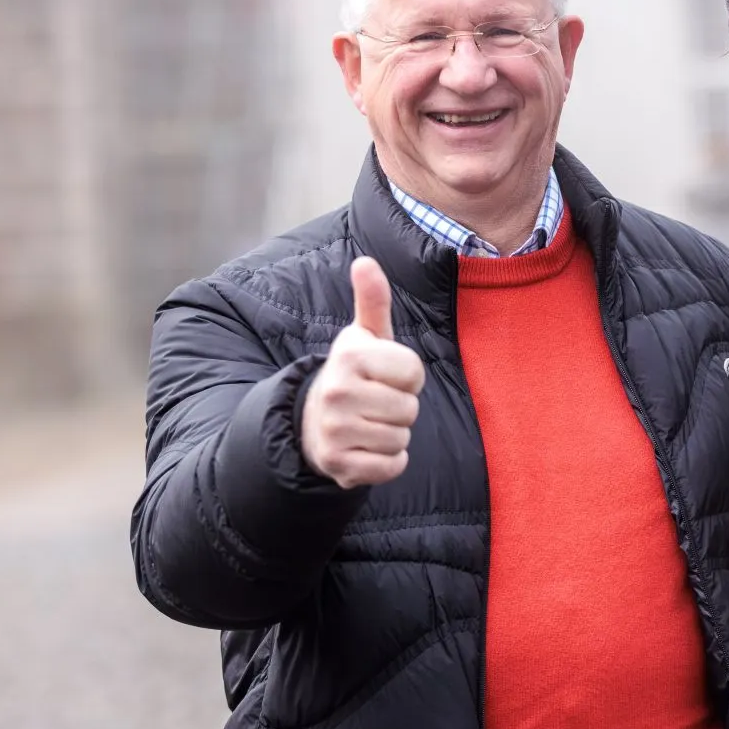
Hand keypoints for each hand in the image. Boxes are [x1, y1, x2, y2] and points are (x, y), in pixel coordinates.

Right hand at [300, 256, 424, 487]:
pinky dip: (389, 461)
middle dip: (401, 407)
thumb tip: (365, 262)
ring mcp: (335, 430)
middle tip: (376, 402)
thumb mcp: (365, 336)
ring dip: (394, 434)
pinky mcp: (338, 465)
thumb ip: (373, 300)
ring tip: (370, 423)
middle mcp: (337, 392)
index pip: (414, 373)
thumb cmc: (355, 374)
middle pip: (409, 408)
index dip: (408, 377)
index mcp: (350, 356)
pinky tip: (369, 448)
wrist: (314, 422)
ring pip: (401, 438)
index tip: (386, 375)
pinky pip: (392, 466)